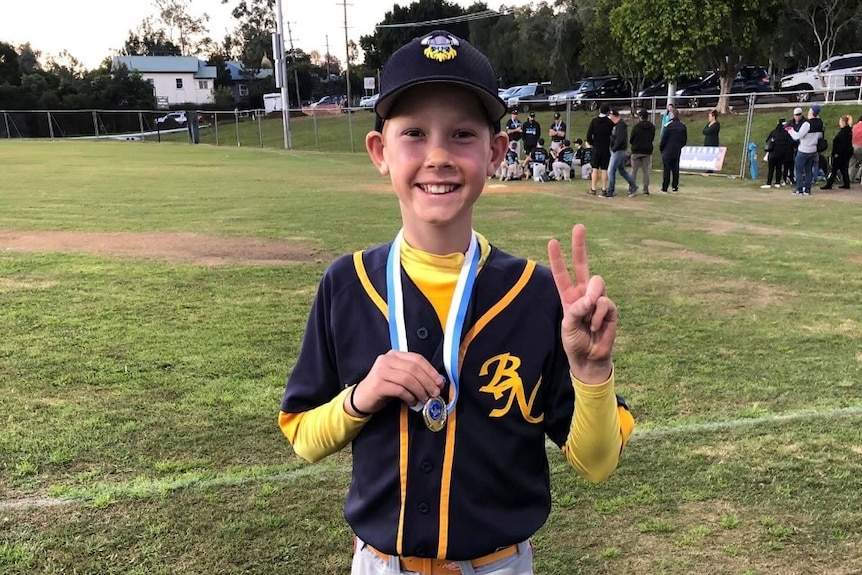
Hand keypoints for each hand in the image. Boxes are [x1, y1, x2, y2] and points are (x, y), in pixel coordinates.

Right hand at [346, 350, 444, 415]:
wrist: (362, 398)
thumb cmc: (384, 388)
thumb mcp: (400, 378)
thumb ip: (415, 376)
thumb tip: (437, 382)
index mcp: (394, 354)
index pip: (417, 359)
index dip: (430, 370)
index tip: (440, 382)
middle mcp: (387, 359)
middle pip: (413, 368)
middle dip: (427, 382)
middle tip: (435, 393)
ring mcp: (381, 371)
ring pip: (407, 379)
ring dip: (420, 390)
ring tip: (425, 399)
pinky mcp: (378, 384)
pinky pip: (399, 390)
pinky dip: (410, 397)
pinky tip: (413, 402)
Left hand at [548, 224, 616, 383]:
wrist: (590, 357)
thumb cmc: (575, 341)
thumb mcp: (568, 326)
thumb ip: (577, 310)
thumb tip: (591, 299)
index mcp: (568, 296)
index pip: (562, 274)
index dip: (557, 258)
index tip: (552, 241)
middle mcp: (583, 293)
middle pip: (582, 265)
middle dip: (580, 246)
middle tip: (578, 226)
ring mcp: (598, 299)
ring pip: (597, 284)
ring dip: (592, 300)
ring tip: (588, 318)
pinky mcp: (610, 308)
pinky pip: (605, 303)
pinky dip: (599, 315)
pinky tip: (596, 326)